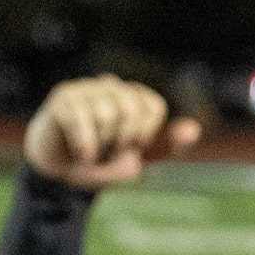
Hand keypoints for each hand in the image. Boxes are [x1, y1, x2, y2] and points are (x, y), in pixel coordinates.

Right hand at [23, 76, 202, 189]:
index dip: (144, 136)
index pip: (153, 107)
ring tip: (93, 153)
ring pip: (106, 115)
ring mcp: (86, 88)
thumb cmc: (101, 160)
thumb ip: (165, 145)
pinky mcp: (63, 97)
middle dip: (122, 142)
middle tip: (109, 153)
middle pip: (130, 109)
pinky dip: (85, 147)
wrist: (60, 169)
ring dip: (101, 146)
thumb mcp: (137, 157)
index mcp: (133, 96)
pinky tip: (82, 156)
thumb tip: (194, 129)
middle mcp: (111, 85)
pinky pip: (81, 120)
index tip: (129, 148)